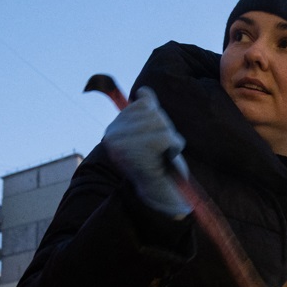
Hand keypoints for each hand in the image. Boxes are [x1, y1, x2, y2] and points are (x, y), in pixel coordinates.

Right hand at [103, 87, 190, 217]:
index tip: (154, 142)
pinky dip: (174, 146)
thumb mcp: (152, 132)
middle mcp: (112, 137)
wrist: (163, 194)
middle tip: (162, 150)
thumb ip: (146, 112)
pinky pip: (165, 138)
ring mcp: (122, 148)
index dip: (158, 120)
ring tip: (164, 154)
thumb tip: (143, 91)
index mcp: (113, 130)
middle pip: (152, 113)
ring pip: (160, 123)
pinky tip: (167, 158)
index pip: (143, 105)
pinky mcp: (138, 157)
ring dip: (171, 138)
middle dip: (165, 129)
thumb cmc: (159, 163)